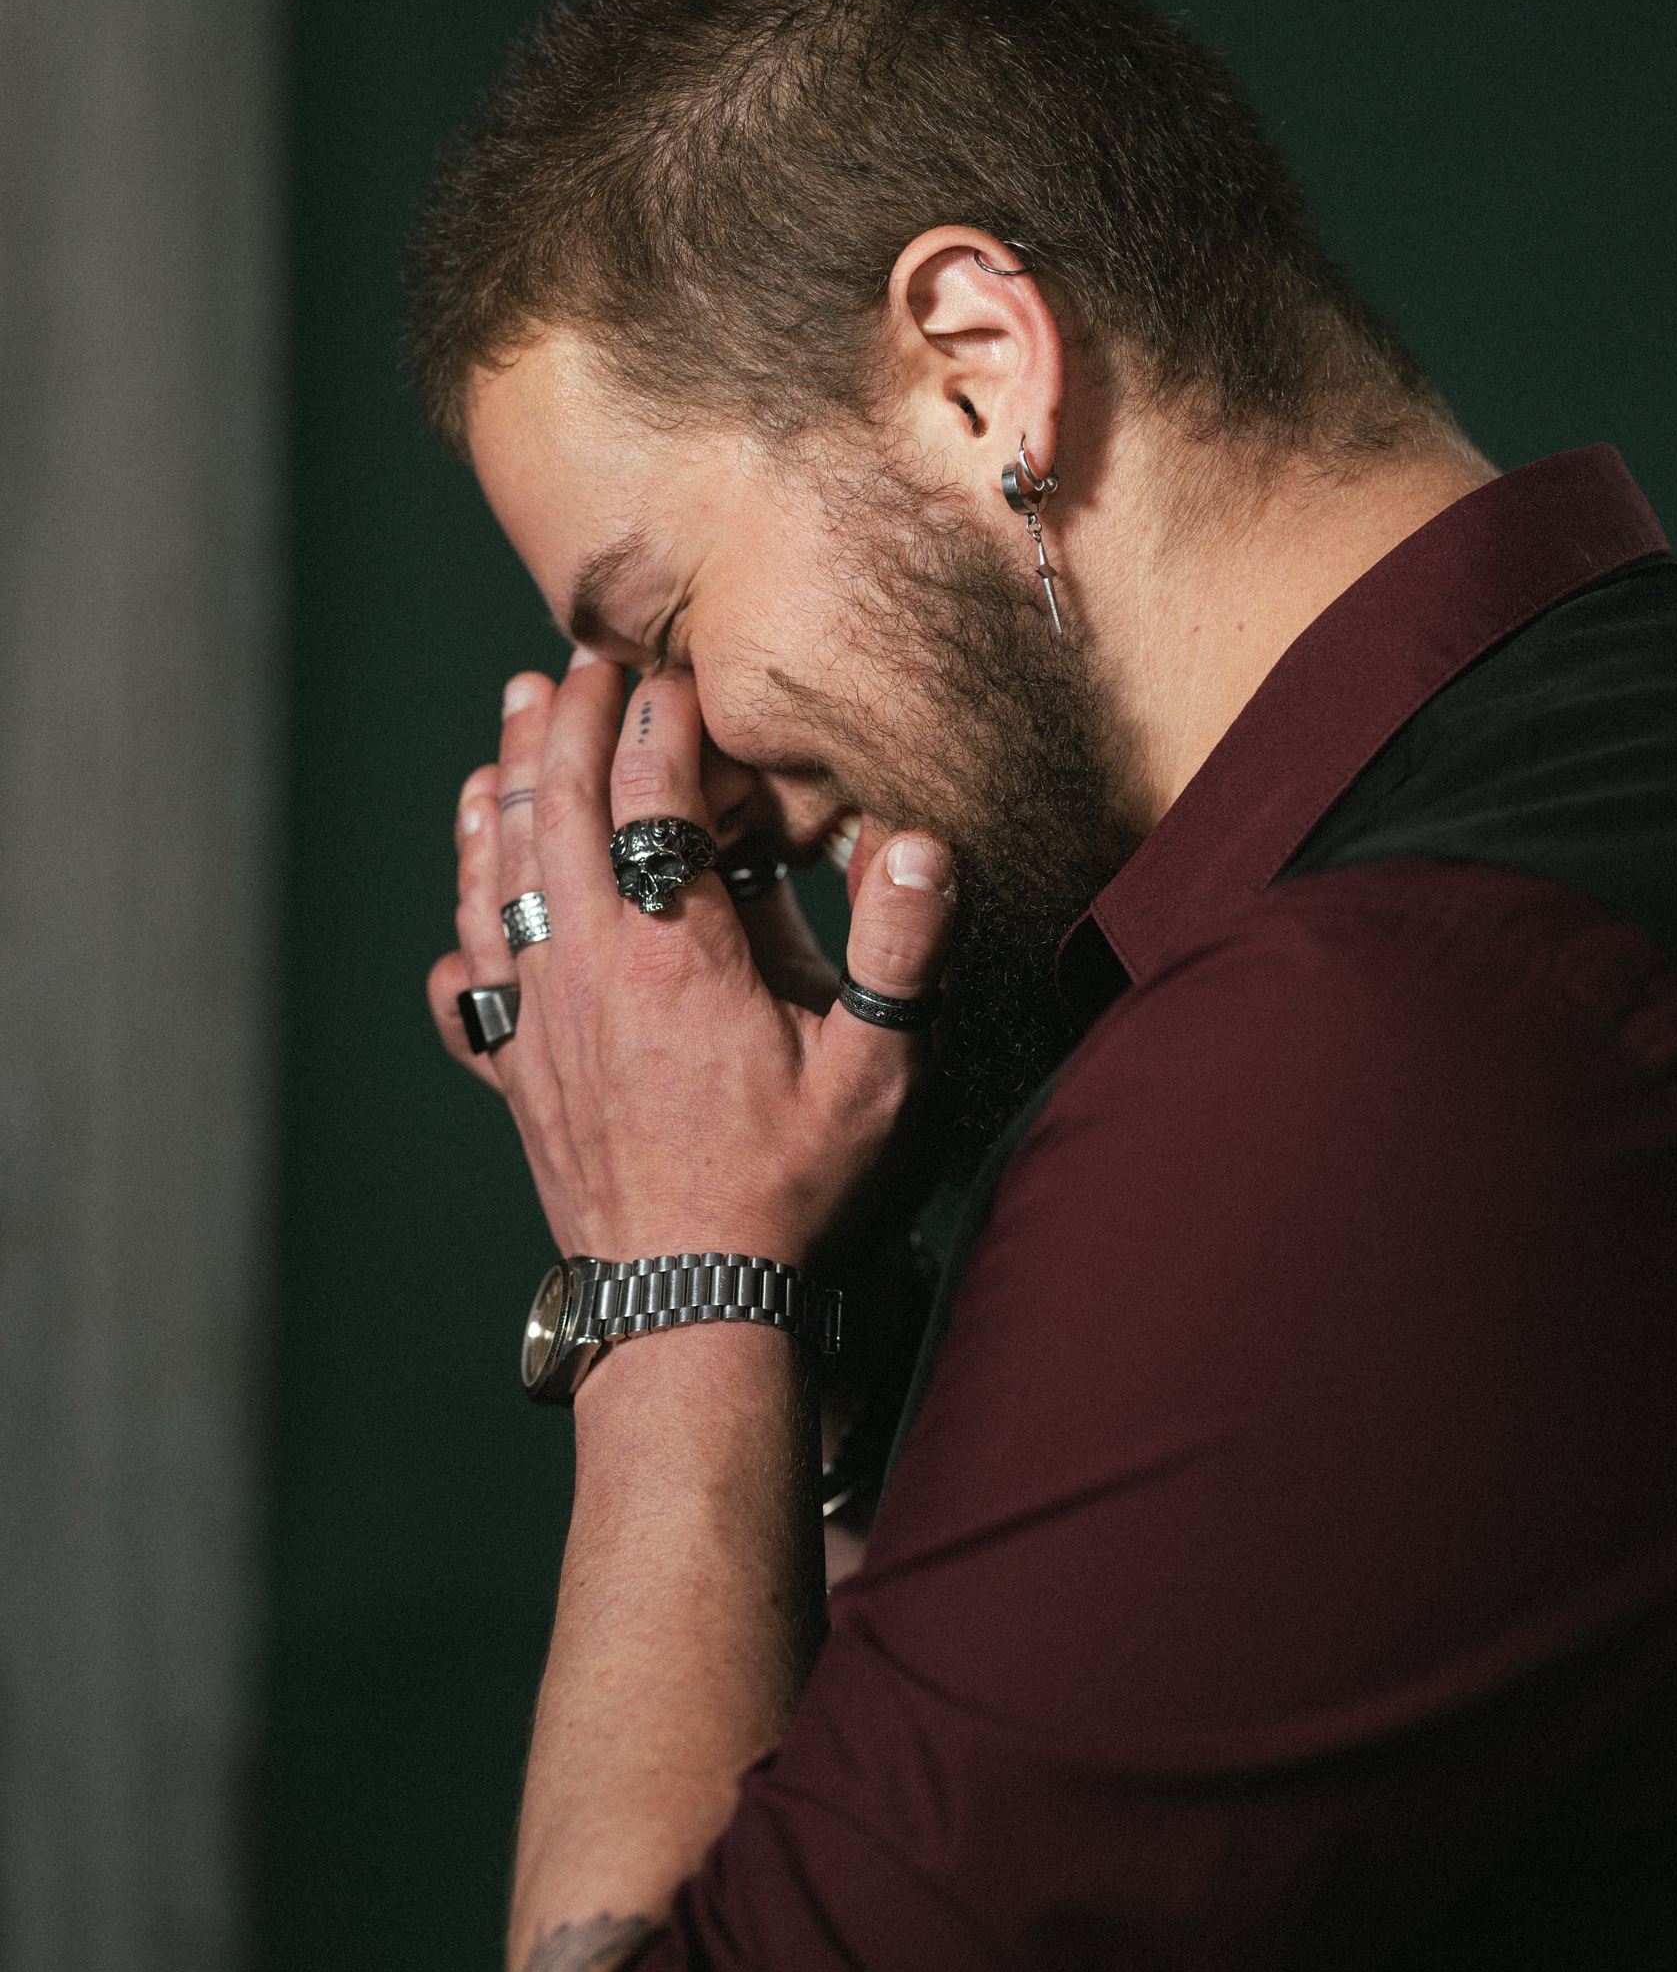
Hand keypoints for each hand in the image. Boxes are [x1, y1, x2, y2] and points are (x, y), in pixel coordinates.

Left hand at [426, 659, 953, 1265]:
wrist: (692, 1307)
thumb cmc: (791, 1196)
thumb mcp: (875, 1077)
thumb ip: (900, 955)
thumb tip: (920, 846)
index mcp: (674, 951)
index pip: (654, 793)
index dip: (664, 718)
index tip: (677, 669)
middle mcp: (586, 968)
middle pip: (557, 812)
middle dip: (565, 726)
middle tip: (574, 664)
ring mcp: (537, 1023)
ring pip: (497, 879)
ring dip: (503, 795)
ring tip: (505, 737)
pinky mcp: (515, 1077)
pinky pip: (466, 979)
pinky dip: (461, 920)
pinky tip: (462, 904)